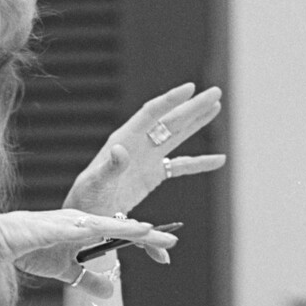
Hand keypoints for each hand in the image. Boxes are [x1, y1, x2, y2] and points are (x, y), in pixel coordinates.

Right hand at [0, 208, 177, 290]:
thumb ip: (88, 279)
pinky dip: (105, 228)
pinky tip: (117, 230)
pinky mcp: (60, 226)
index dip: (142, 241)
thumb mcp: (65, 271)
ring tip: (154, 231)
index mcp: (84, 230)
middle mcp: (82, 222)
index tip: (165, 249)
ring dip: (132, 229)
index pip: (120, 235)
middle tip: (173, 240)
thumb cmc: (28, 249)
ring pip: (109, 224)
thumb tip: (111, 291)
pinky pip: (87, 227)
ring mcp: (72, 222)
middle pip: (121, 228)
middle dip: (148, 235)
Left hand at [66, 82, 225, 219]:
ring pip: (177, 136)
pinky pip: (180, 166)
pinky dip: (199, 163)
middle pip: (170, 121)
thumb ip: (109, 167)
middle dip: (192, 107)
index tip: (190, 88)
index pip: (151, 114)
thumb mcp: (96, 182)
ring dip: (196, 122)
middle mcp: (138, 145)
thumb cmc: (86, 198)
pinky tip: (219, 159)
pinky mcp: (153, 175)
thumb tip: (120, 149)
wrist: (88, 217)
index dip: (170, 100)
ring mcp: (147, 159)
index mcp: (124, 140)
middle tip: (216, 92)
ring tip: (216, 106)